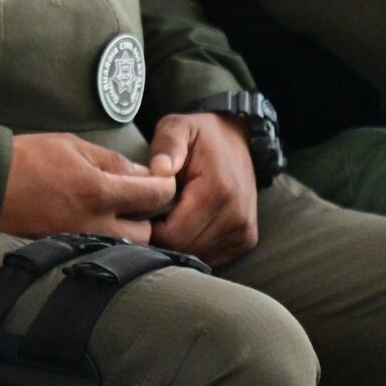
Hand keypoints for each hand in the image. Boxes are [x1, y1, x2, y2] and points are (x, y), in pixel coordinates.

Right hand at [0, 132, 177, 242]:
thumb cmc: (27, 158)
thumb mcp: (72, 146)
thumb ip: (112, 161)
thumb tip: (142, 172)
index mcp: (101, 193)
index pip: (156, 195)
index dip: (166, 185)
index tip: (163, 179)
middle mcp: (96, 224)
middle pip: (147, 232)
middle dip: (148, 215)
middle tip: (139, 198)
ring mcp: (81, 241)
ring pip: (125, 246)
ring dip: (128, 230)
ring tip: (116, 212)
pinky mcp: (67, 249)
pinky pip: (100, 249)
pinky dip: (105, 238)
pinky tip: (93, 222)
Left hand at [144, 112, 259, 266]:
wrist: (237, 140)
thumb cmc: (201, 135)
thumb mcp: (178, 127)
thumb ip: (167, 144)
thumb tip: (159, 169)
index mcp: (218, 191)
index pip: (174, 235)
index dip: (149, 229)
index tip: (139, 212)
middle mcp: (236, 217)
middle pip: (185, 249)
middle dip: (160, 240)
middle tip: (148, 217)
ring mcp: (244, 232)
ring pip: (198, 257)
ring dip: (177, 246)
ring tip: (166, 220)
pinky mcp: (246, 240)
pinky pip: (212, 258)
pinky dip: (194, 248)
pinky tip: (183, 228)